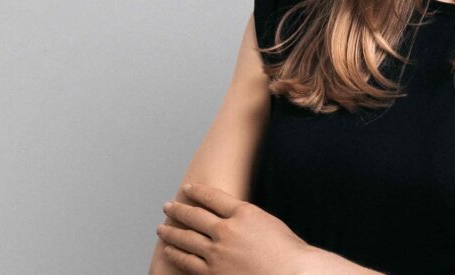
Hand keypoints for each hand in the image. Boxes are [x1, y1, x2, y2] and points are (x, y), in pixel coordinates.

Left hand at [156, 183, 314, 274]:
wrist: (292, 274)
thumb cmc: (288, 253)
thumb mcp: (270, 224)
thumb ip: (249, 220)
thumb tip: (235, 220)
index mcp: (244, 213)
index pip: (214, 197)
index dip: (198, 191)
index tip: (187, 188)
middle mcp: (227, 230)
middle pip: (195, 215)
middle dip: (179, 209)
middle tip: (168, 206)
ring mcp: (217, 252)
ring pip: (186, 238)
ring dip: (171, 231)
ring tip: (162, 227)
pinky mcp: (212, 273)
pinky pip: (187, 261)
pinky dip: (176, 254)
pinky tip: (169, 250)